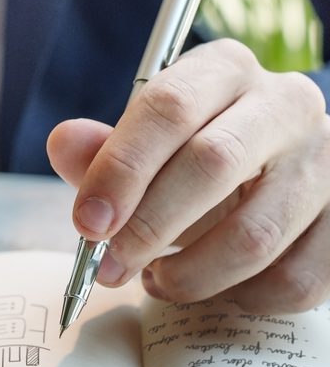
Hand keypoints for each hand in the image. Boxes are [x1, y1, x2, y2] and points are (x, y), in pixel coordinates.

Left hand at [46, 39, 329, 312]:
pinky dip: (240, 297)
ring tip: (156, 280)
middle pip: (213, 164)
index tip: (86, 223)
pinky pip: (293, 280)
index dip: (121, 169)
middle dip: (148, 227)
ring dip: (191, 274)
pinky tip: (213, 287)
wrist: (277, 166)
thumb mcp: (147, 140)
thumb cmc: (196, 149)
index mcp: (225, 68)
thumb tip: (64, 145)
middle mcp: (285, 104)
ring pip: (255, 234)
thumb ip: (103, 147)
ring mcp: (327, 161)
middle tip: (108, 266)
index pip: (169, 107)